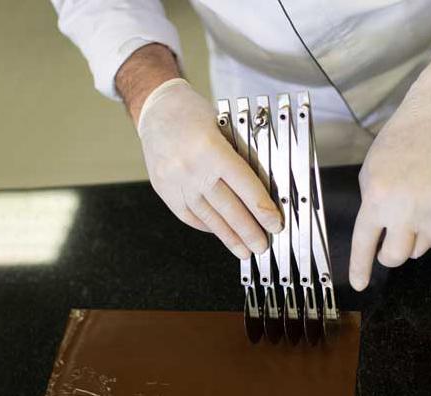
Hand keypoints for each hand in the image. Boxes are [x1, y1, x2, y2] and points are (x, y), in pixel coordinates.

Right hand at [138, 78, 282, 258]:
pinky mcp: (164, 190)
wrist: (155, 108)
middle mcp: (192, 169)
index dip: (262, 210)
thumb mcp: (224, 126)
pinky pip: (188, 215)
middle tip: (262, 247)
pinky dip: (206, 226)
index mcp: (211, 149)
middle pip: (227, 208)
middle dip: (248, 231)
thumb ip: (239, 157)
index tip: (275, 225)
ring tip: (243, 251)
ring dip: (228, 237)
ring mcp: (175, 182)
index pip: (244, 187)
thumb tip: (262, 192)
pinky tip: (219, 233)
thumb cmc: (193, 113)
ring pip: (207, 216)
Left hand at [349, 33, 430, 290]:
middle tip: (390, 244)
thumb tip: (379, 231)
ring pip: (422, 247)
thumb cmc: (403, 140)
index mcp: (376, 198)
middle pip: (396, 257)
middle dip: (390, 255)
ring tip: (417, 208)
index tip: (359, 284)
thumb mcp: (373, 171)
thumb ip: (372, 203)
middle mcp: (404, 211)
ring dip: (416, 237)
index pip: (364, 244)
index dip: (360, 268)